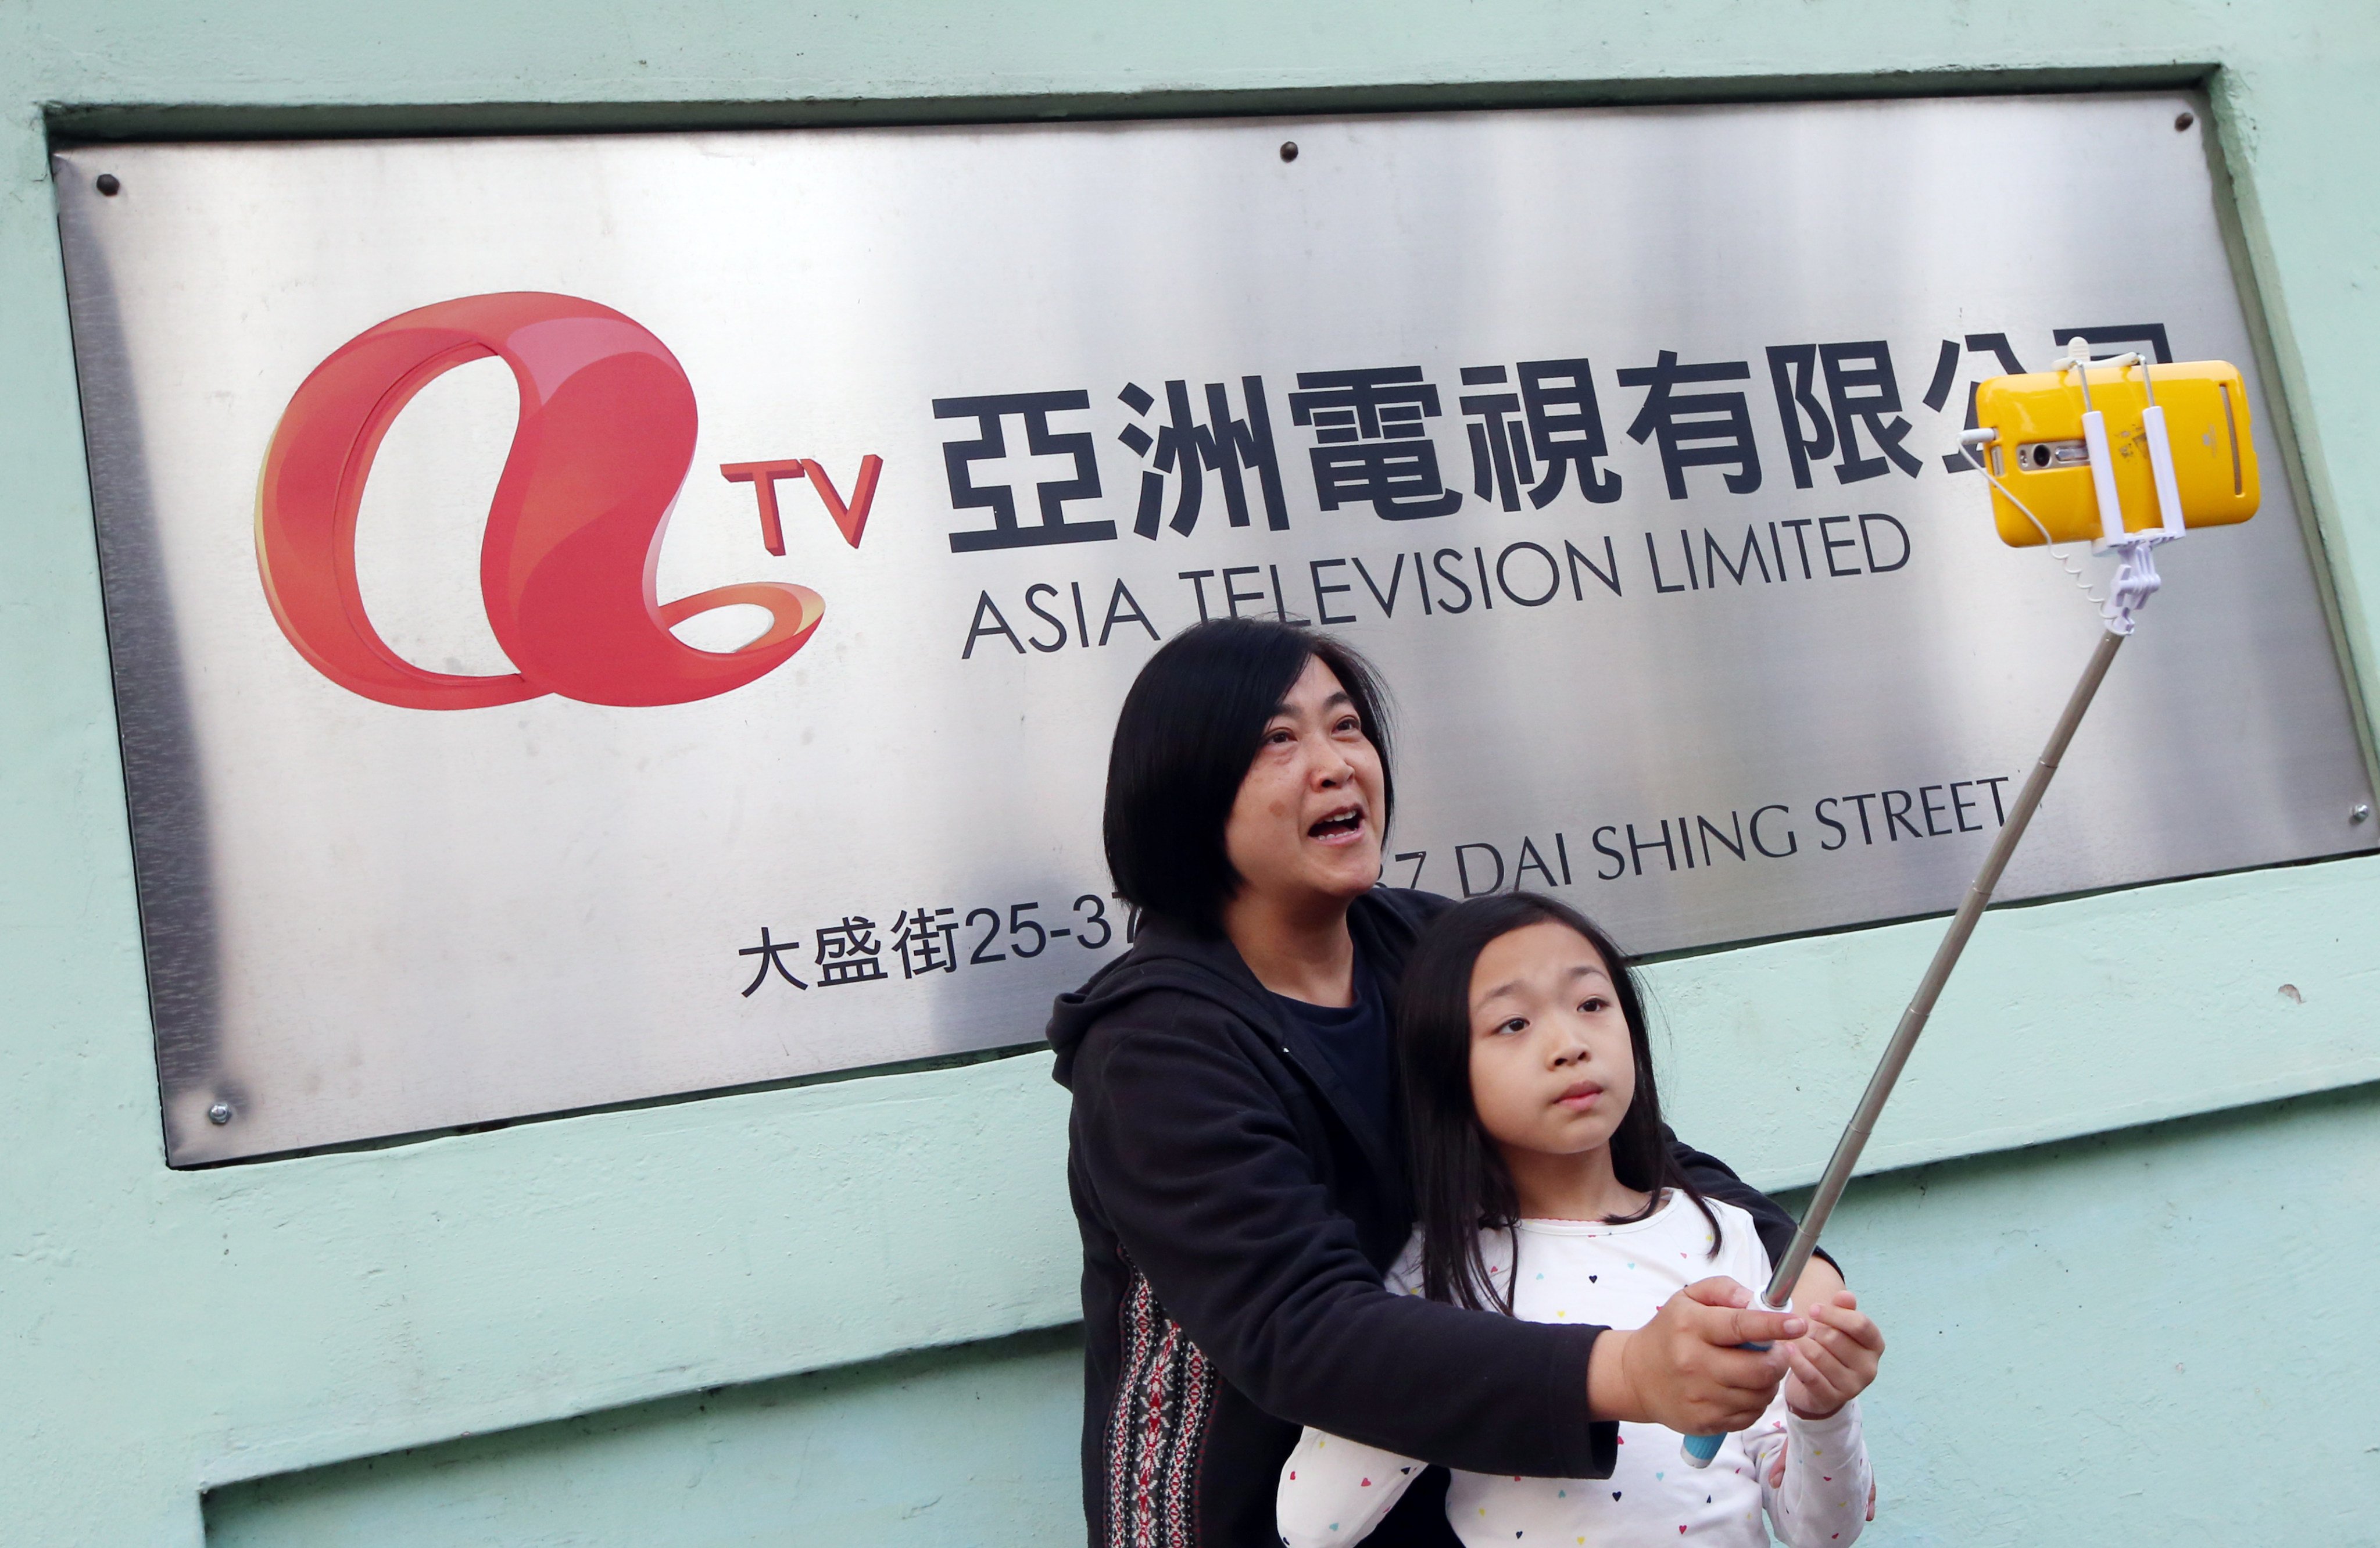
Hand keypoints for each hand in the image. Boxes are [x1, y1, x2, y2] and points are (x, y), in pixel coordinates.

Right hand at [1588, 1277, 1805, 1432]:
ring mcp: (1700, 1397)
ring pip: (1759, 1395)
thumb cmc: (1670, 1332)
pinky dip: (1756, 1401)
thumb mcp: (1687, 1298)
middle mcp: (1694, 1363)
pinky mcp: (1705, 1422)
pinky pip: (1750, 1415)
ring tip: (1759, 1370)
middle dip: (1780, 1360)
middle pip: (1759, 1369)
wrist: (1636, 1377)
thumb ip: (1722, 1289)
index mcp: (1691, 1326)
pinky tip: (1745, 1388)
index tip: (1798, 1324)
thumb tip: (1752, 1300)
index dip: (1774, 1326)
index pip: (1740, 1326)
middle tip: (1779, 1352)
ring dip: (1770, 1382)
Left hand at [1781, 1290, 1883, 1418]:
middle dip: (1816, 1332)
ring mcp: (1852, 1386)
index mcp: (1875, 1345)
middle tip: (1810, 1336)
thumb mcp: (1838, 1326)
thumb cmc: (1829, 1349)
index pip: (1860, 1324)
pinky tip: (1788, 1349)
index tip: (1812, 1309)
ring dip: (1804, 1345)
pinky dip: (1796, 1359)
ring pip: (1819, 1355)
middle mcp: (1869, 1368)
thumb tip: (1846, 1296)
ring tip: (1802, 1346)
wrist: (1817, 1387)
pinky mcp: (1832, 1399)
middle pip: (1835, 1338)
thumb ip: (1843, 1309)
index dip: (1833, 1314)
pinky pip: (1810, 1375)